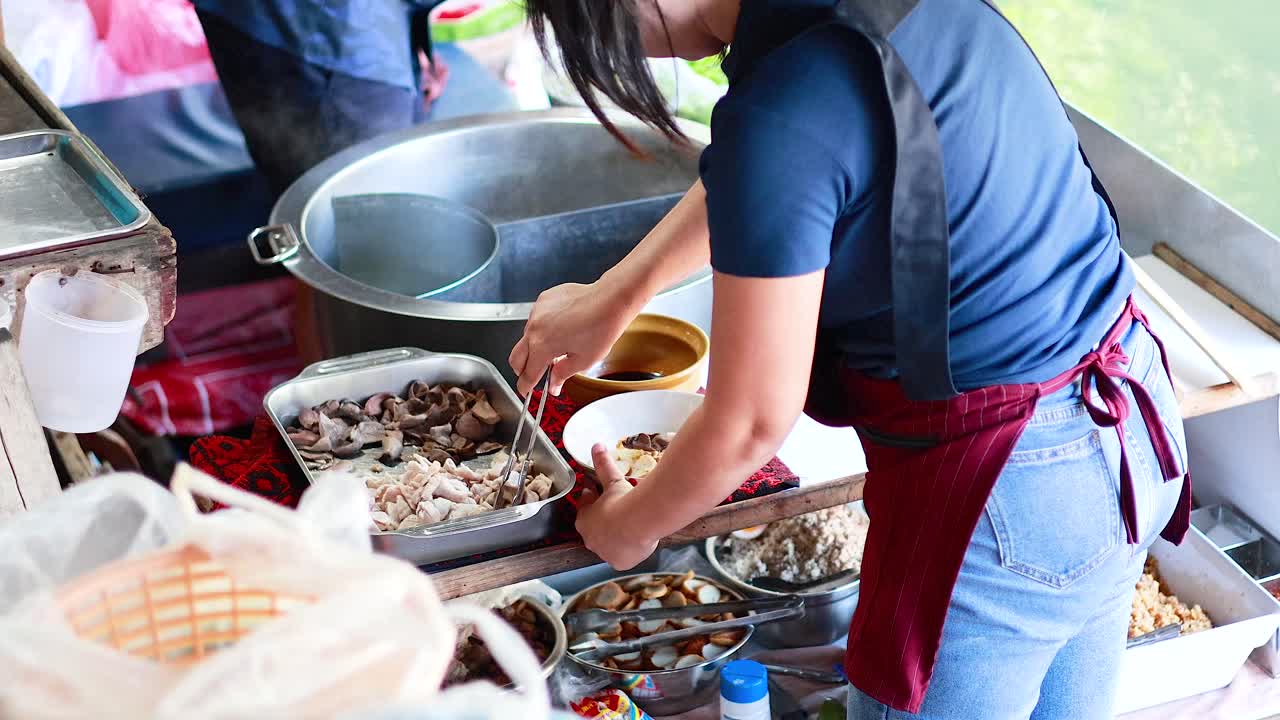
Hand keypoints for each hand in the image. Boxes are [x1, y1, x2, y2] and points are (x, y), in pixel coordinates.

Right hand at [509, 282, 639, 395]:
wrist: (610, 299)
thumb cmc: (601, 327)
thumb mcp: (583, 360)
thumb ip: (562, 375)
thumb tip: (554, 385)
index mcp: (542, 346)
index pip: (527, 374)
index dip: (525, 386)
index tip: (525, 390)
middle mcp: (535, 328)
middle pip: (516, 357)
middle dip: (521, 370)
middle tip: (533, 375)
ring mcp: (537, 312)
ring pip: (525, 337)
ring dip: (533, 347)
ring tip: (554, 350)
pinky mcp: (543, 300)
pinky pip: (535, 320)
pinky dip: (542, 329)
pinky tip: (559, 329)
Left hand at [575, 444, 657, 569]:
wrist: (638, 522)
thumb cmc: (621, 500)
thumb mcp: (612, 480)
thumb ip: (603, 464)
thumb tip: (596, 446)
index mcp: (584, 520)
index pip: (585, 509)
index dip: (593, 500)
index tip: (601, 493)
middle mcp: (590, 539)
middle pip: (596, 529)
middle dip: (604, 519)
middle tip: (618, 509)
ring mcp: (604, 553)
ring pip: (609, 544)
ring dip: (616, 535)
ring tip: (630, 524)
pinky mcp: (619, 562)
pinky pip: (622, 556)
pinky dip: (627, 550)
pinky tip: (636, 541)